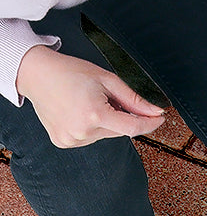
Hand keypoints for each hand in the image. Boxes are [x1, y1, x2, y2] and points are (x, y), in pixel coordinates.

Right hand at [16, 45, 165, 147]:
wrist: (37, 75)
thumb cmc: (71, 73)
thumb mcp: (108, 80)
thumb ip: (134, 99)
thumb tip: (156, 111)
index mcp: (94, 115)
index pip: (133, 128)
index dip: (150, 123)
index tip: (160, 118)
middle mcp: (81, 132)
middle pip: (120, 131)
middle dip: (124, 116)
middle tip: (110, 97)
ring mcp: (70, 139)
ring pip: (106, 135)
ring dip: (108, 122)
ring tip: (91, 102)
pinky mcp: (63, 142)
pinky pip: (90, 138)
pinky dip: (93, 127)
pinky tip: (81, 112)